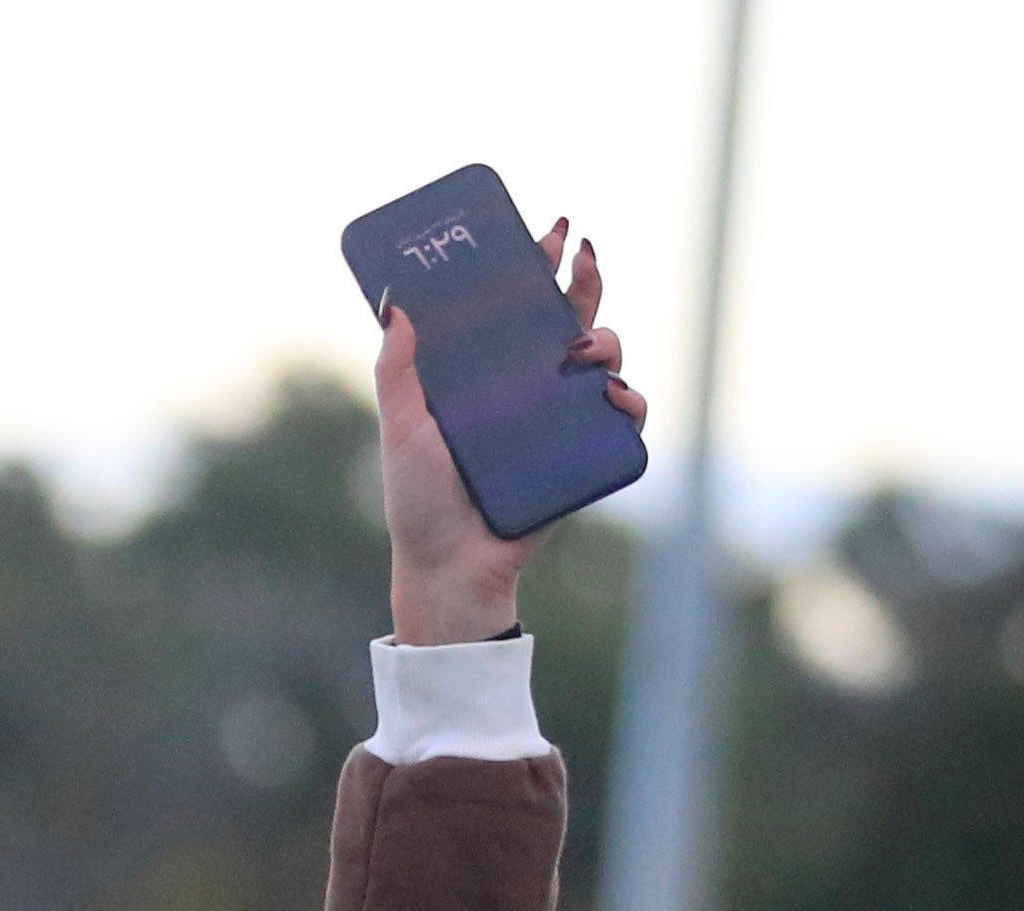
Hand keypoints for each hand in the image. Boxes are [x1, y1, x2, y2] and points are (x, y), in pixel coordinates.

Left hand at [378, 221, 640, 646]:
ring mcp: (559, 418)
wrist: (451, 566)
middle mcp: (528, 387)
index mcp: (487, 372)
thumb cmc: (419, 499)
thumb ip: (397, 368)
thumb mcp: (402, 426)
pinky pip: (624, 417)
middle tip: (582, 254)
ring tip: (580, 350)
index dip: (538, 264)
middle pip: (570, 317)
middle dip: (585, 280)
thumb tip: (394, 303)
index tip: (547, 231)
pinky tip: (612, 396)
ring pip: (605, 357)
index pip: (518, 304)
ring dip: (606, 338)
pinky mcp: (582, 455)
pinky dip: (629, 401)